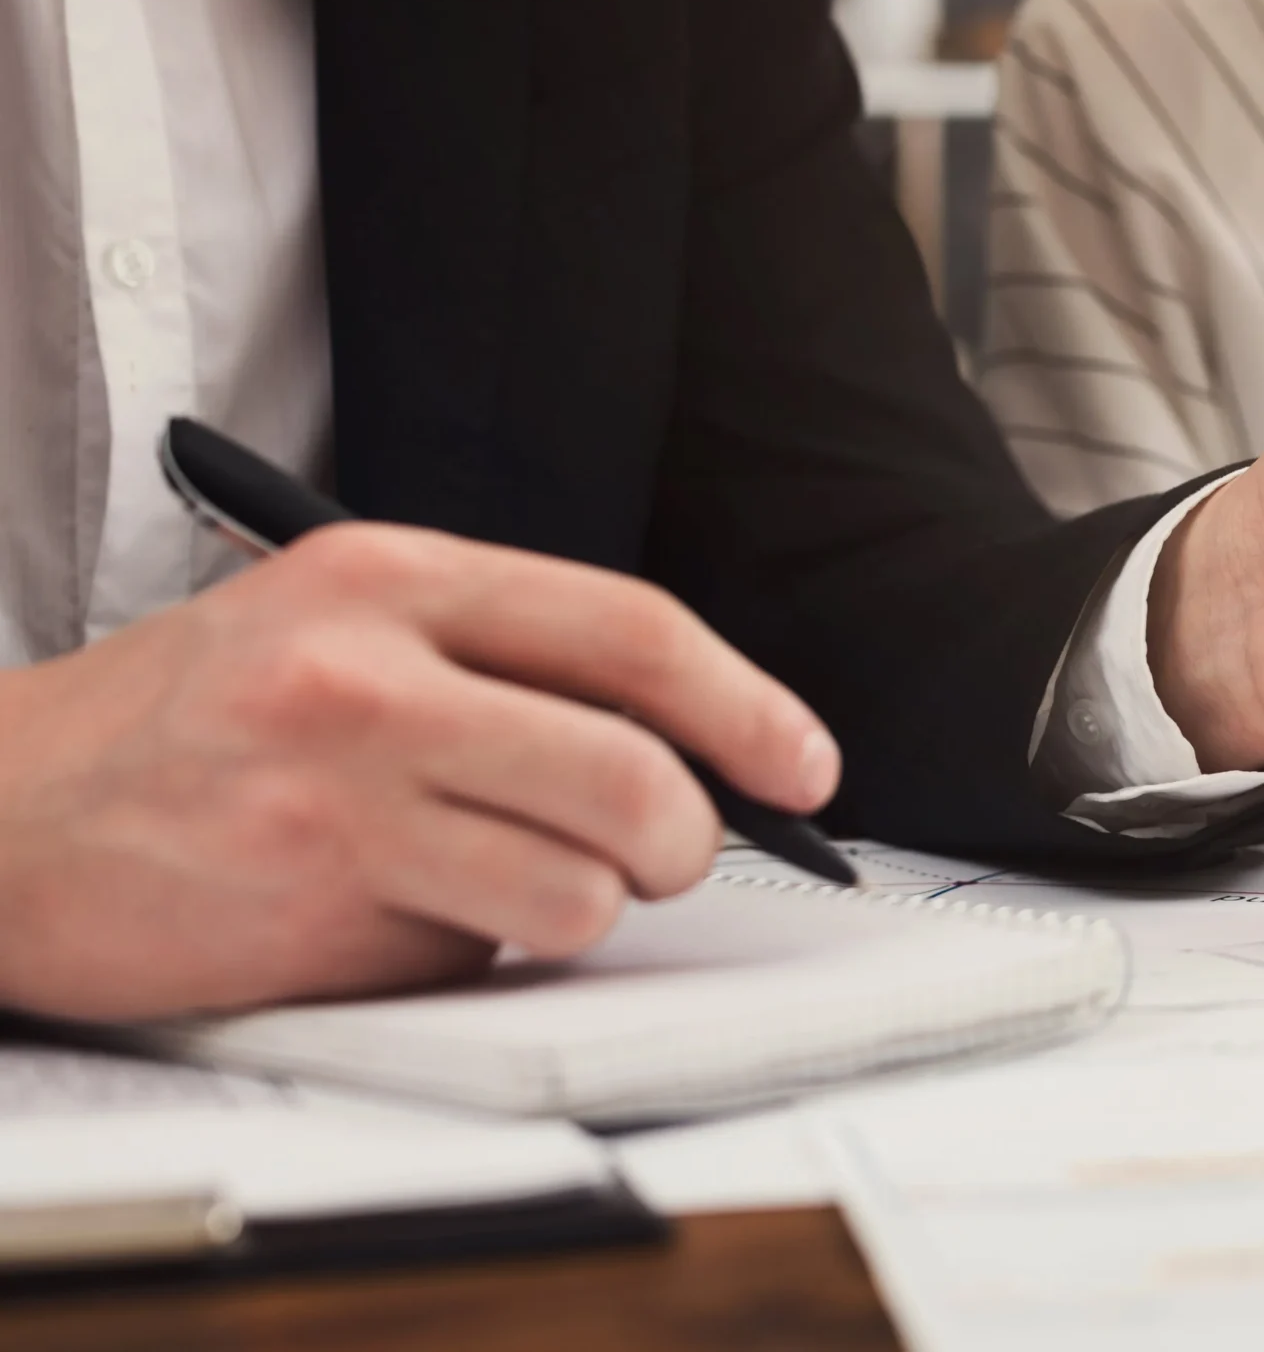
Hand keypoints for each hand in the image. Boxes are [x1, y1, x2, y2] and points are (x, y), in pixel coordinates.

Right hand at [0, 526, 838, 1021]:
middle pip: (635, 773)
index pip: (633, 630)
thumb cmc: (190, 721)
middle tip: (666, 852)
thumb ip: (504, 662)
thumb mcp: (338, 624)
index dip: (748, 705)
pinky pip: (477, 955)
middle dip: (686, 838)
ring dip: (573, 907)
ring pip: (579, 887)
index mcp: (394, 576)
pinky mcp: (310, 909)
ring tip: (491, 879)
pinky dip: (465, 952)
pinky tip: (384, 910)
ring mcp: (336, 795)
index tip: (807, 766)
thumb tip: (690, 749)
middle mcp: (369, 673)